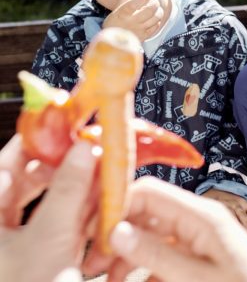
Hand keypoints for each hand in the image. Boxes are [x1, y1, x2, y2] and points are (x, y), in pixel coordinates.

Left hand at [0, 136, 98, 281]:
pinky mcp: (41, 258)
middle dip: (61, 165)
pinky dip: (80, 211)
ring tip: (98, 175)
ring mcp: (18, 244)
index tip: (65, 127)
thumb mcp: (49, 238)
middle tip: (87, 150)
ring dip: (74, 188)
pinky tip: (99, 204)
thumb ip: (69, 189)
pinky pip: (60, 223)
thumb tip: (84, 149)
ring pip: (46, 201)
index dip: (35, 143)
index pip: (5, 165)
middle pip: (27, 181)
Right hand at [84, 177, 246, 281]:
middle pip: (145, 213)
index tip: (89, 232)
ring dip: (127, 256)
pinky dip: (144, 269)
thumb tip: (115, 232)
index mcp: (201, 215)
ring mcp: (197, 237)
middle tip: (92, 265)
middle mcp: (198, 219)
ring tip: (110, 280)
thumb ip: (156, 256)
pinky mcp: (198, 255)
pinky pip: (163, 254)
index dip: (116, 205)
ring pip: (150, 236)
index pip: (149, 191)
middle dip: (116, 235)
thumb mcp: (197, 278)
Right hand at [103, 0, 163, 41]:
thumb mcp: (114, 12)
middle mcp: (132, 22)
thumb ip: (121, 1)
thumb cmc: (113, 25)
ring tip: (156, 8)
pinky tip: (154, 17)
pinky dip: (157, 20)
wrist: (113, 44)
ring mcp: (139, 30)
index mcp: (122, 14)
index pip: (134, 3)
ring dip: (158, 10)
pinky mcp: (145, 36)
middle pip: (150, 10)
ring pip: (156, 17)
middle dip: (154, 2)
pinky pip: (156, 26)